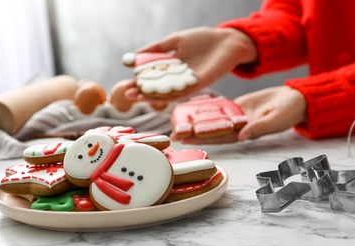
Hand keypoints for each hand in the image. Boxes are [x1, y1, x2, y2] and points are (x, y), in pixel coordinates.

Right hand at [125, 27, 257, 101]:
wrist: (228, 41)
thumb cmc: (203, 39)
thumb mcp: (176, 40)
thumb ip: (157, 48)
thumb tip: (135, 55)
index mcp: (171, 69)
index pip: (151, 78)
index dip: (138, 83)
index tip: (126, 86)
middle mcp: (178, 79)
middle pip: (157, 89)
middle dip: (142, 93)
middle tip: (127, 95)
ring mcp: (188, 83)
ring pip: (167, 93)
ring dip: (152, 96)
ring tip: (137, 98)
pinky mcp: (199, 84)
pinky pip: (182, 90)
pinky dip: (170, 93)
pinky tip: (157, 95)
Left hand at [171, 86, 305, 143]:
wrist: (296, 99)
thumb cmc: (289, 111)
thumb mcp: (276, 120)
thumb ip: (259, 128)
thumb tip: (241, 137)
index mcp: (245, 133)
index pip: (219, 138)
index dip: (202, 140)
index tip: (184, 139)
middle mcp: (238, 127)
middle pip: (211, 131)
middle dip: (193, 133)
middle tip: (173, 133)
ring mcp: (237, 116)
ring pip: (214, 119)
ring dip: (197, 120)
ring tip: (178, 120)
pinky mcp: (239, 105)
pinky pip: (221, 107)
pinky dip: (208, 107)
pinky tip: (194, 106)